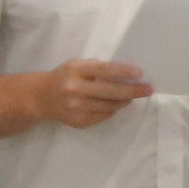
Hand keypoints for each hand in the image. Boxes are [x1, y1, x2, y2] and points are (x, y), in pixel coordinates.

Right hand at [31, 59, 151, 128]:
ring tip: (131, 96)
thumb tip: (127, 74)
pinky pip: (103, 116)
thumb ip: (97, 68)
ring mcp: (76, 107)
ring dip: (124, 101)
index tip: (140, 73)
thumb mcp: (76, 66)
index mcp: (74, 71)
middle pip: (110, 92)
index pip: (103, 70)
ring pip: (109, 106)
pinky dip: (112, 110)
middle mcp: (74, 89)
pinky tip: (114, 104)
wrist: (40, 98)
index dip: (122, 72)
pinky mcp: (78, 121)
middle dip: (132, 90)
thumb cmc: (64, 77)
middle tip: (148, 89)